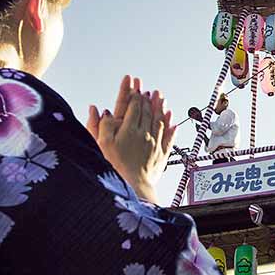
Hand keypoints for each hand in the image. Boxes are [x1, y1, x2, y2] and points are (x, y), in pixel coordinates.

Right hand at [86, 76, 173, 201]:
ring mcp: (155, 144)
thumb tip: (104, 111)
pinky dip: (171, 127)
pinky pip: (169, 137)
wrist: (132, 188)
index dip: (134, 94)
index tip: (135, 86)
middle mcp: (145, 134)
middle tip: (148, 89)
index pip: (133, 107)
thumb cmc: (115, 168)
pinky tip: (173, 122)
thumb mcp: (101, 145)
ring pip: (160, 121)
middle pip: (148, 111)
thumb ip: (103, 126)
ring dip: (160, 108)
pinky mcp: (162, 155)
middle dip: (147, 98)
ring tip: (161, 98)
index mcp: (129, 130)